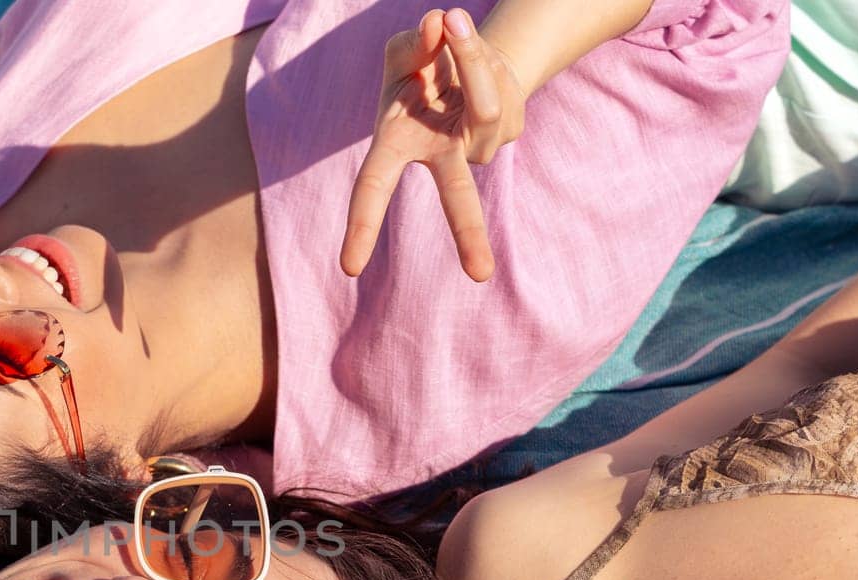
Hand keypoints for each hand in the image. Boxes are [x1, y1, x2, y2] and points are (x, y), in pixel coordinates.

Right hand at [342, 8, 526, 280]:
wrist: (462, 57)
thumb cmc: (420, 64)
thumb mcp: (401, 50)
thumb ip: (413, 42)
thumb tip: (439, 28)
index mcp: (394, 146)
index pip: (373, 188)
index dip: (361, 225)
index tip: (349, 268)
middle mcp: (437, 154)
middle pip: (455, 195)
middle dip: (468, 233)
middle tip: (481, 276)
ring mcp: (477, 145)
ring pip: (484, 107)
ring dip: (469, 56)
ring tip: (453, 23)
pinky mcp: (508, 127)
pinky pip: (500, 84)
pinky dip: (484, 54)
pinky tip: (475, 51)